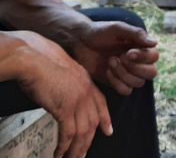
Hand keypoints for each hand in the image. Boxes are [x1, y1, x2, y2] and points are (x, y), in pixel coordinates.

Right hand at [13, 31, 111, 157]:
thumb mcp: (64, 72)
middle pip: (93, 122)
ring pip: (83, 132)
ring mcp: (78, 100)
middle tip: (82, 154)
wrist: (35, 58)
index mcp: (87, 81)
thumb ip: (70, 85)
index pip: (102, 103)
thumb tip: (64, 97)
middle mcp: (86, 92)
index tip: (108, 130)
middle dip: (88, 141)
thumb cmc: (43, 61)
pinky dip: (64, 147)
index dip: (105, 118)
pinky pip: (68, 134)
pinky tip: (58, 154)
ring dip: (76, 149)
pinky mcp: (65, 108)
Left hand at [72, 21, 158, 95]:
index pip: (154, 57)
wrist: (80, 42)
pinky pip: (126, 90)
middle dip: (135, 68)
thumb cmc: (100, 32)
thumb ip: (136, 34)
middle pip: (151, 73)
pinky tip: (107, 71)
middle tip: (120, 58)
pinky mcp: (118, 82)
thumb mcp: (118, 28)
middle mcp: (139, 61)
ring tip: (110, 61)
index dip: (143, 57)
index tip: (127, 52)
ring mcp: (129, 73)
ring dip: (123, 73)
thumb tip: (155, 42)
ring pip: (138, 83)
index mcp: (141, 46)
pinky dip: (117, 82)